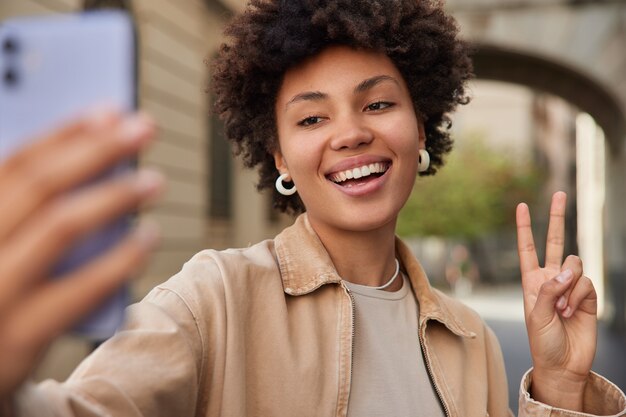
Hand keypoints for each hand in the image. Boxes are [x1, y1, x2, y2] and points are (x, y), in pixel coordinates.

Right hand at [0, 110, 162, 398]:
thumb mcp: (0, 249)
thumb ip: (24, 214)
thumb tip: (90, 166)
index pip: (14, 164)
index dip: (64, 133)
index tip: (110, 110)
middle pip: (38, 186)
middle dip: (97, 150)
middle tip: (146, 126)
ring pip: (58, 228)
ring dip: (113, 197)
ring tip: (154, 180)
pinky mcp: (14, 339)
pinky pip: (76, 291)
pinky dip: (118, 259)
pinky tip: (149, 236)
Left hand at [516, 191, 596, 410]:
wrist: (564, 364)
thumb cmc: (543, 342)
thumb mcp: (537, 316)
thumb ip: (549, 290)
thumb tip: (567, 270)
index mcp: (532, 282)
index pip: (527, 249)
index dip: (525, 228)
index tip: (521, 206)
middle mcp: (551, 279)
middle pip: (555, 242)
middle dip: (557, 218)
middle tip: (559, 194)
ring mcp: (570, 286)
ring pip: (574, 264)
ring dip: (568, 285)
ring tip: (563, 309)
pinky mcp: (588, 295)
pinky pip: (586, 282)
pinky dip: (579, 295)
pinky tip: (574, 312)